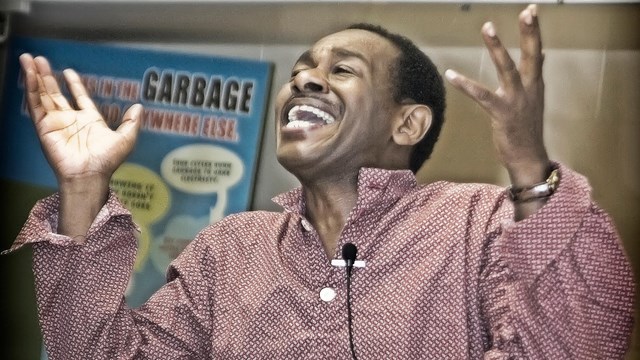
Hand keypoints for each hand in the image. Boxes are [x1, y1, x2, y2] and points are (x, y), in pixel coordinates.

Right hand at [19, 54, 141, 187]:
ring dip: (35, 77)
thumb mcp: (125, 139)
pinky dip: (32, 88)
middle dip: (47, 76)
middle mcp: (71, 120)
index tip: (68, 71)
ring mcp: (56, 122)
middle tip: (40, 59)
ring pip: (43, 95)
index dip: (74, 84)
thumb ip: (131, 122)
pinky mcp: (44, 127)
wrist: (89, 175)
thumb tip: (139, 107)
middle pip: (56, 93)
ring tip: (28, 58)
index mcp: (89, 120)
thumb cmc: (107, 161)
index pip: (79, 97)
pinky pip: (36, 104)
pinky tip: (29, 73)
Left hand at [445, 4, 549, 186]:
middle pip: (531, 55)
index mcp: (535, 84)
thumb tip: (541, 54)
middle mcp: (530, 88)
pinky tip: (451, 74)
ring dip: (498, 47)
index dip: (535, 31)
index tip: (532, 10)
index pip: (537, 51)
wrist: (528, 158)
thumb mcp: (534, 98)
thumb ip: (536, 74)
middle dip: (529, 32)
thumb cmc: (527, 128)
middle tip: (527, 10)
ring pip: (508, 68)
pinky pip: (482, 95)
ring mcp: (516, 100)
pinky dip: (466, 84)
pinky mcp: (502, 113)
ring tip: (488, 27)